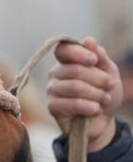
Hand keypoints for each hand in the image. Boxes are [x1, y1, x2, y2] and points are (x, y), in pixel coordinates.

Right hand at [47, 37, 122, 151]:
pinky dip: (89, 107)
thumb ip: (100, 57)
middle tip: (109, 85)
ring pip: (74, 87)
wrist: (102, 122)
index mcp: (67, 61)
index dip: (78, 53)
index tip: (94, 61)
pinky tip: (96, 109)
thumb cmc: (104, 94)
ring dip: (96, 94)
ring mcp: (52, 90)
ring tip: (104, 99)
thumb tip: (88, 40)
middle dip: (98, 78)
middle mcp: (56, 73)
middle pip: (74, 70)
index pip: (63, 49)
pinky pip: (72, 104)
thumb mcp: (109, 73)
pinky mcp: (52, 107)